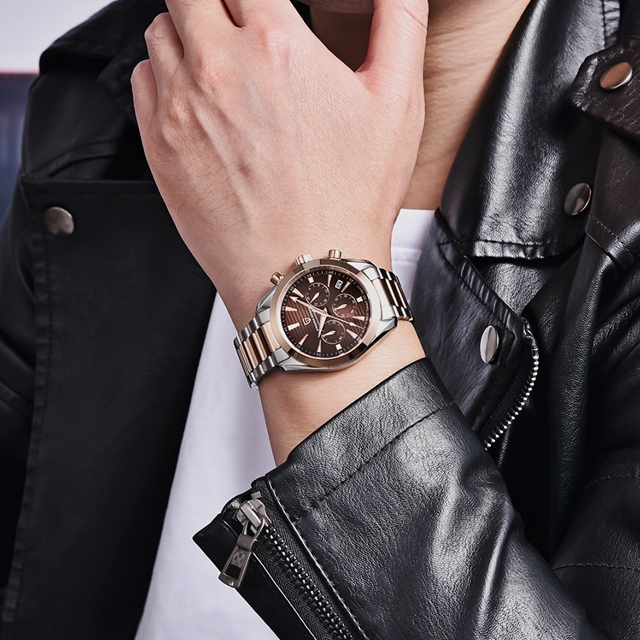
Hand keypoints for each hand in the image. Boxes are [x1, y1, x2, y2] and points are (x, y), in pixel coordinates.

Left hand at [131, 0, 427, 329]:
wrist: (305, 272)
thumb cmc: (349, 200)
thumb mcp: (397, 102)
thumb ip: (399, 21)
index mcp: (276, 44)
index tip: (262, 12)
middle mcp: (219, 67)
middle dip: (215, 3)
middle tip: (238, 30)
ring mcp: (181, 107)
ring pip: (162, 31)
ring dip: (188, 36)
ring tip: (222, 70)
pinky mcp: (159, 145)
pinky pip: (143, 80)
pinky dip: (164, 77)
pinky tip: (198, 103)